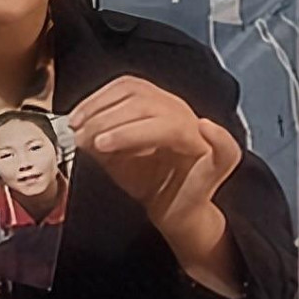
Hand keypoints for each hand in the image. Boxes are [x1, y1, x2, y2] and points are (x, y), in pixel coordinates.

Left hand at [69, 76, 243, 295]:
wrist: (169, 211)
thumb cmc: (143, 177)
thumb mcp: (111, 153)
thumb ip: (97, 136)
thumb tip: (78, 129)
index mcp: (155, 104)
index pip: (127, 87)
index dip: (97, 100)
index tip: (74, 120)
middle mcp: (179, 111)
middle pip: (142, 101)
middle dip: (105, 117)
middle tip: (82, 137)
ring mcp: (200, 134)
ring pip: (167, 121)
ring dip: (129, 130)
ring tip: (102, 144)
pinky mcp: (218, 161)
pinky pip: (225, 147)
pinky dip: (217, 136)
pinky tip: (204, 128)